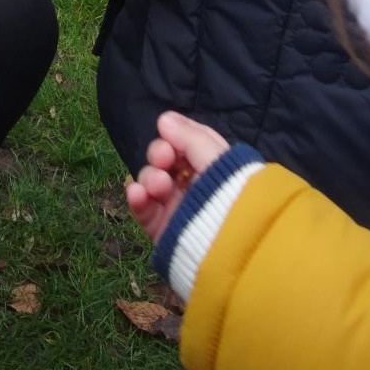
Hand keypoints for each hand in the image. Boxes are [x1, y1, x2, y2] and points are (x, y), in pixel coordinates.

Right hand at [125, 112, 230, 242]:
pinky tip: (136, 193)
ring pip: (151, 181)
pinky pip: (144, 209)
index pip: (187, 143)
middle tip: (163, 159)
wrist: (234, 250)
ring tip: (158, 185)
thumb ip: (189, 136)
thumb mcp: (216, 159)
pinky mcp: (163, 229)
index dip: (175, 137)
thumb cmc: (231, 197)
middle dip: (159, 155)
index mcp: (213, 167)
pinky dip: (136, 198)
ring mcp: (177, 207)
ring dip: (149, 177)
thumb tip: (163, 119)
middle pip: (165, 160)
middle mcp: (195, 185)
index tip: (169, 137)